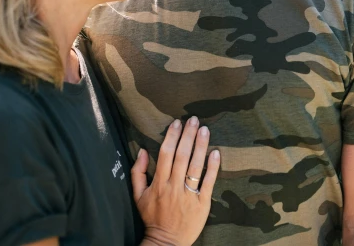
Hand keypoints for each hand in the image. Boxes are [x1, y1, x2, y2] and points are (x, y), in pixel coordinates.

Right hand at [133, 117, 219, 245]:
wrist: (166, 242)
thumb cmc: (152, 217)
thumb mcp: (138, 196)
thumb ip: (137, 172)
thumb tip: (141, 151)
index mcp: (158, 183)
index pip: (165, 154)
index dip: (171, 137)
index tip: (177, 123)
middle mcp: (173, 187)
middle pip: (182, 156)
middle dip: (187, 136)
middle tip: (193, 119)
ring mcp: (188, 195)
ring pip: (195, 166)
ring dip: (200, 146)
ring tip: (205, 129)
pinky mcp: (202, 203)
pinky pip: (208, 182)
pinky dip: (212, 168)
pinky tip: (216, 153)